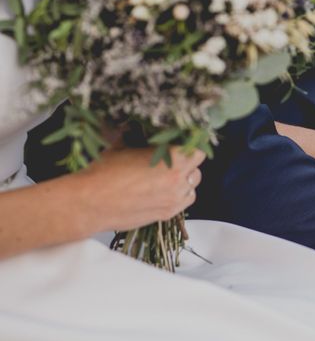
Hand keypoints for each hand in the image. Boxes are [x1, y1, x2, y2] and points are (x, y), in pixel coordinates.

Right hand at [78, 147, 205, 231]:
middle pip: (197, 168)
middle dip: (187, 163)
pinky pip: (185, 201)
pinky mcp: (167, 213)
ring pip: (193, 185)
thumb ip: (140, 136)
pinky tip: (165, 190)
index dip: (190, 147)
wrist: (90, 202)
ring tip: (167, 177)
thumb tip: (140, 126)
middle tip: (173, 161)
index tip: (182, 145)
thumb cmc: (105, 173)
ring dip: (185, 180)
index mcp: (172, 158)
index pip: (197, 149)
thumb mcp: (124, 145)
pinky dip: (180, 195)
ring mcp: (174, 198)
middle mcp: (178, 178)